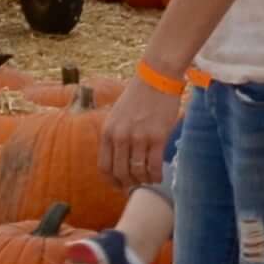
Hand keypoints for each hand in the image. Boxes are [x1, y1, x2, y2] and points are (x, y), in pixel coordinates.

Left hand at [102, 71, 185, 190]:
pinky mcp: (157, 136)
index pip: (104, 167)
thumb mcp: (116, 116)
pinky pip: (154, 165)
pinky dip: (156, 175)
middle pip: (121, 172)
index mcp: (108, 132)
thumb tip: (118, 160)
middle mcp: (120, 136)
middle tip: (136, 184)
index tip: (119, 185)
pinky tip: (159, 176)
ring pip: (138, 171)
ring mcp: (139, 137)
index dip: (111, 181)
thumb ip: (114, 136)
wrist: (156, 78)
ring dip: (144, 180)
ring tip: (149, 180)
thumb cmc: (138, 96)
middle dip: (128, 183)